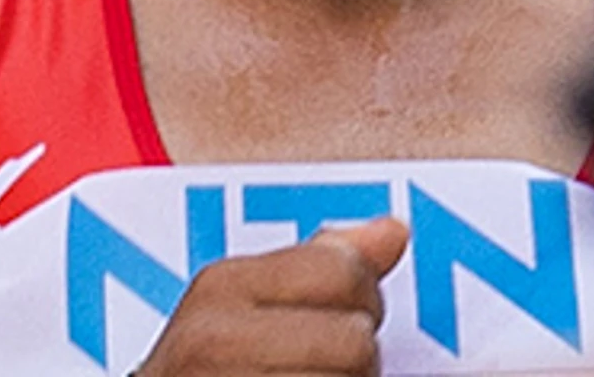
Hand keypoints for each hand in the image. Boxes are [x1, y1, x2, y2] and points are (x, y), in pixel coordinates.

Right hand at [134, 218, 407, 374]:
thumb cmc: (202, 371)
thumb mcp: (240, 305)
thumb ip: (316, 264)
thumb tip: (391, 231)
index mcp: (218, 288)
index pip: (342, 271)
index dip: (355, 299)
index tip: (328, 322)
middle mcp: (215, 341)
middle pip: (355, 340)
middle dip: (351, 361)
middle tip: (308, 370)